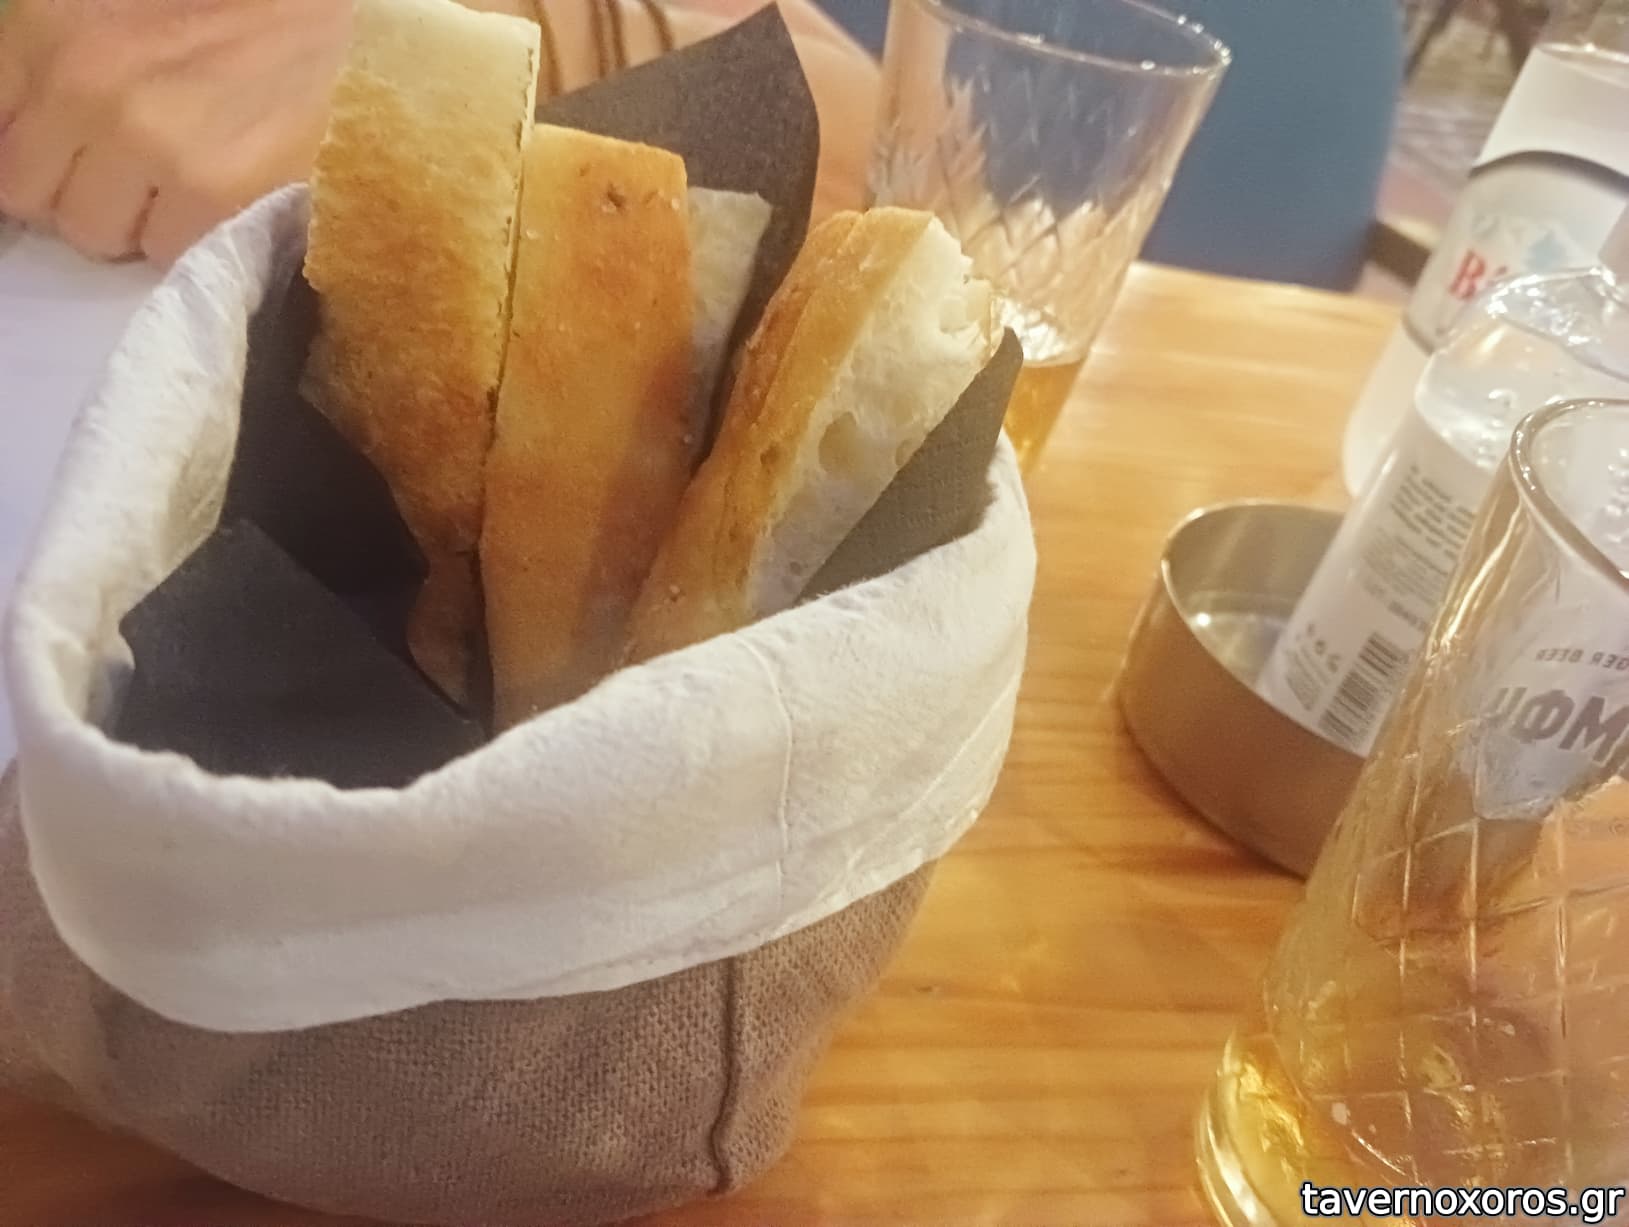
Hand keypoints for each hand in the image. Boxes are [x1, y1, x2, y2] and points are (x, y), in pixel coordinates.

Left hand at [0, 0, 351, 264]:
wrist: (324, 14)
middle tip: (132, 173)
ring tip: (182, 181)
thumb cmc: (220, 13)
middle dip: (77, 192)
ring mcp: (150, 142)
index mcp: (46, 28)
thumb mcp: (102, 14)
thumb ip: (49, 70)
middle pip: (31, 198)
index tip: (75, 160)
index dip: (38, 158)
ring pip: (96, 235)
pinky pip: (167, 253)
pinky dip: (191, 236)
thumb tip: (29, 146)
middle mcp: (85, 85)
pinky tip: (220, 193)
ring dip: (134, 221)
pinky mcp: (213, 190)